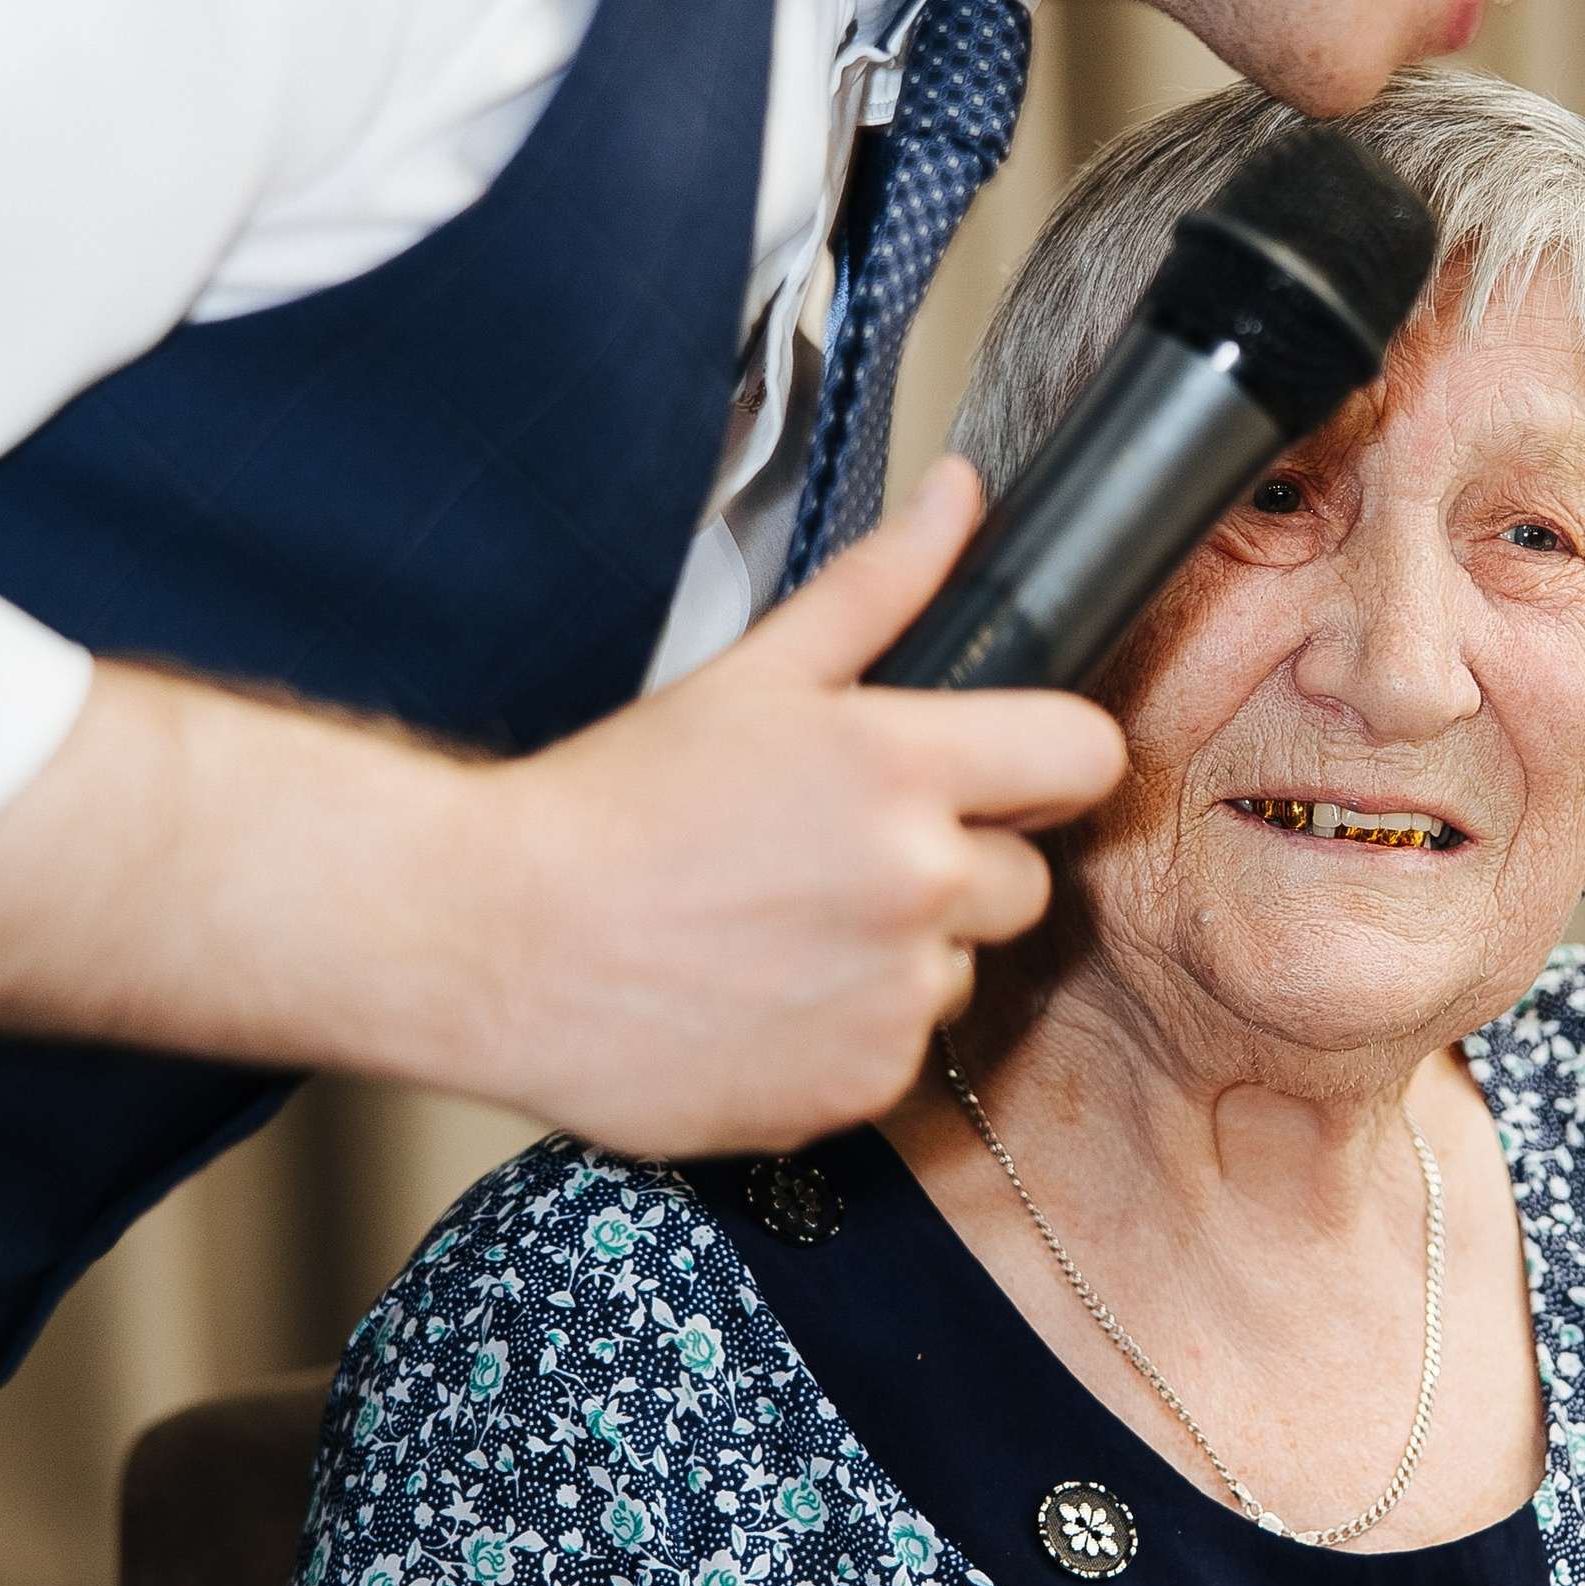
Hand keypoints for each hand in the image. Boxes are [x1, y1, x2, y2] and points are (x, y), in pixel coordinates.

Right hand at [477, 461, 1125, 1149]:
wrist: (498, 943)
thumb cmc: (614, 807)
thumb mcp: (752, 673)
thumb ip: (880, 586)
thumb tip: (960, 498)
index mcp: (904, 764)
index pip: (1086, 756)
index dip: (1047, 760)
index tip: (1001, 774)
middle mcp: (920, 883)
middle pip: (1027, 878)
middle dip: (958, 864)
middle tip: (839, 856)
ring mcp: (895, 995)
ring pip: (960, 968)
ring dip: (902, 954)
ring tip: (785, 930)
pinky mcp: (861, 1086)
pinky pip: (903, 1051)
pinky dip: (852, 1032)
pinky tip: (766, 997)